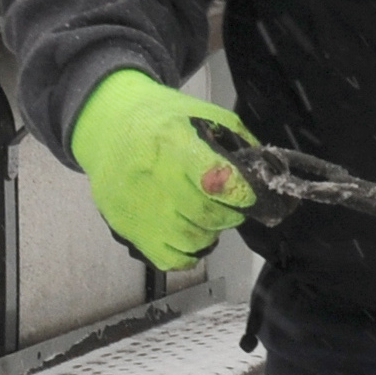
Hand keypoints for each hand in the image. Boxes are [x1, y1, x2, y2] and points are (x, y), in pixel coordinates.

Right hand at [70, 69, 256, 267]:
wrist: (110, 125)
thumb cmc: (163, 119)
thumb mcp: (203, 115)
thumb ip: (237, 144)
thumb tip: (265, 176)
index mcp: (175, 142)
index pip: (217, 179)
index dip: (241, 192)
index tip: (249, 194)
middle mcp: (154, 177)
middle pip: (209, 215)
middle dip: (230, 213)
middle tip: (228, 203)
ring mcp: (139, 207)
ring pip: (193, 240)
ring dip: (210, 231)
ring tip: (205, 213)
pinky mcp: (128, 228)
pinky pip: (171, 259)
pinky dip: (188, 251)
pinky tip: (187, 230)